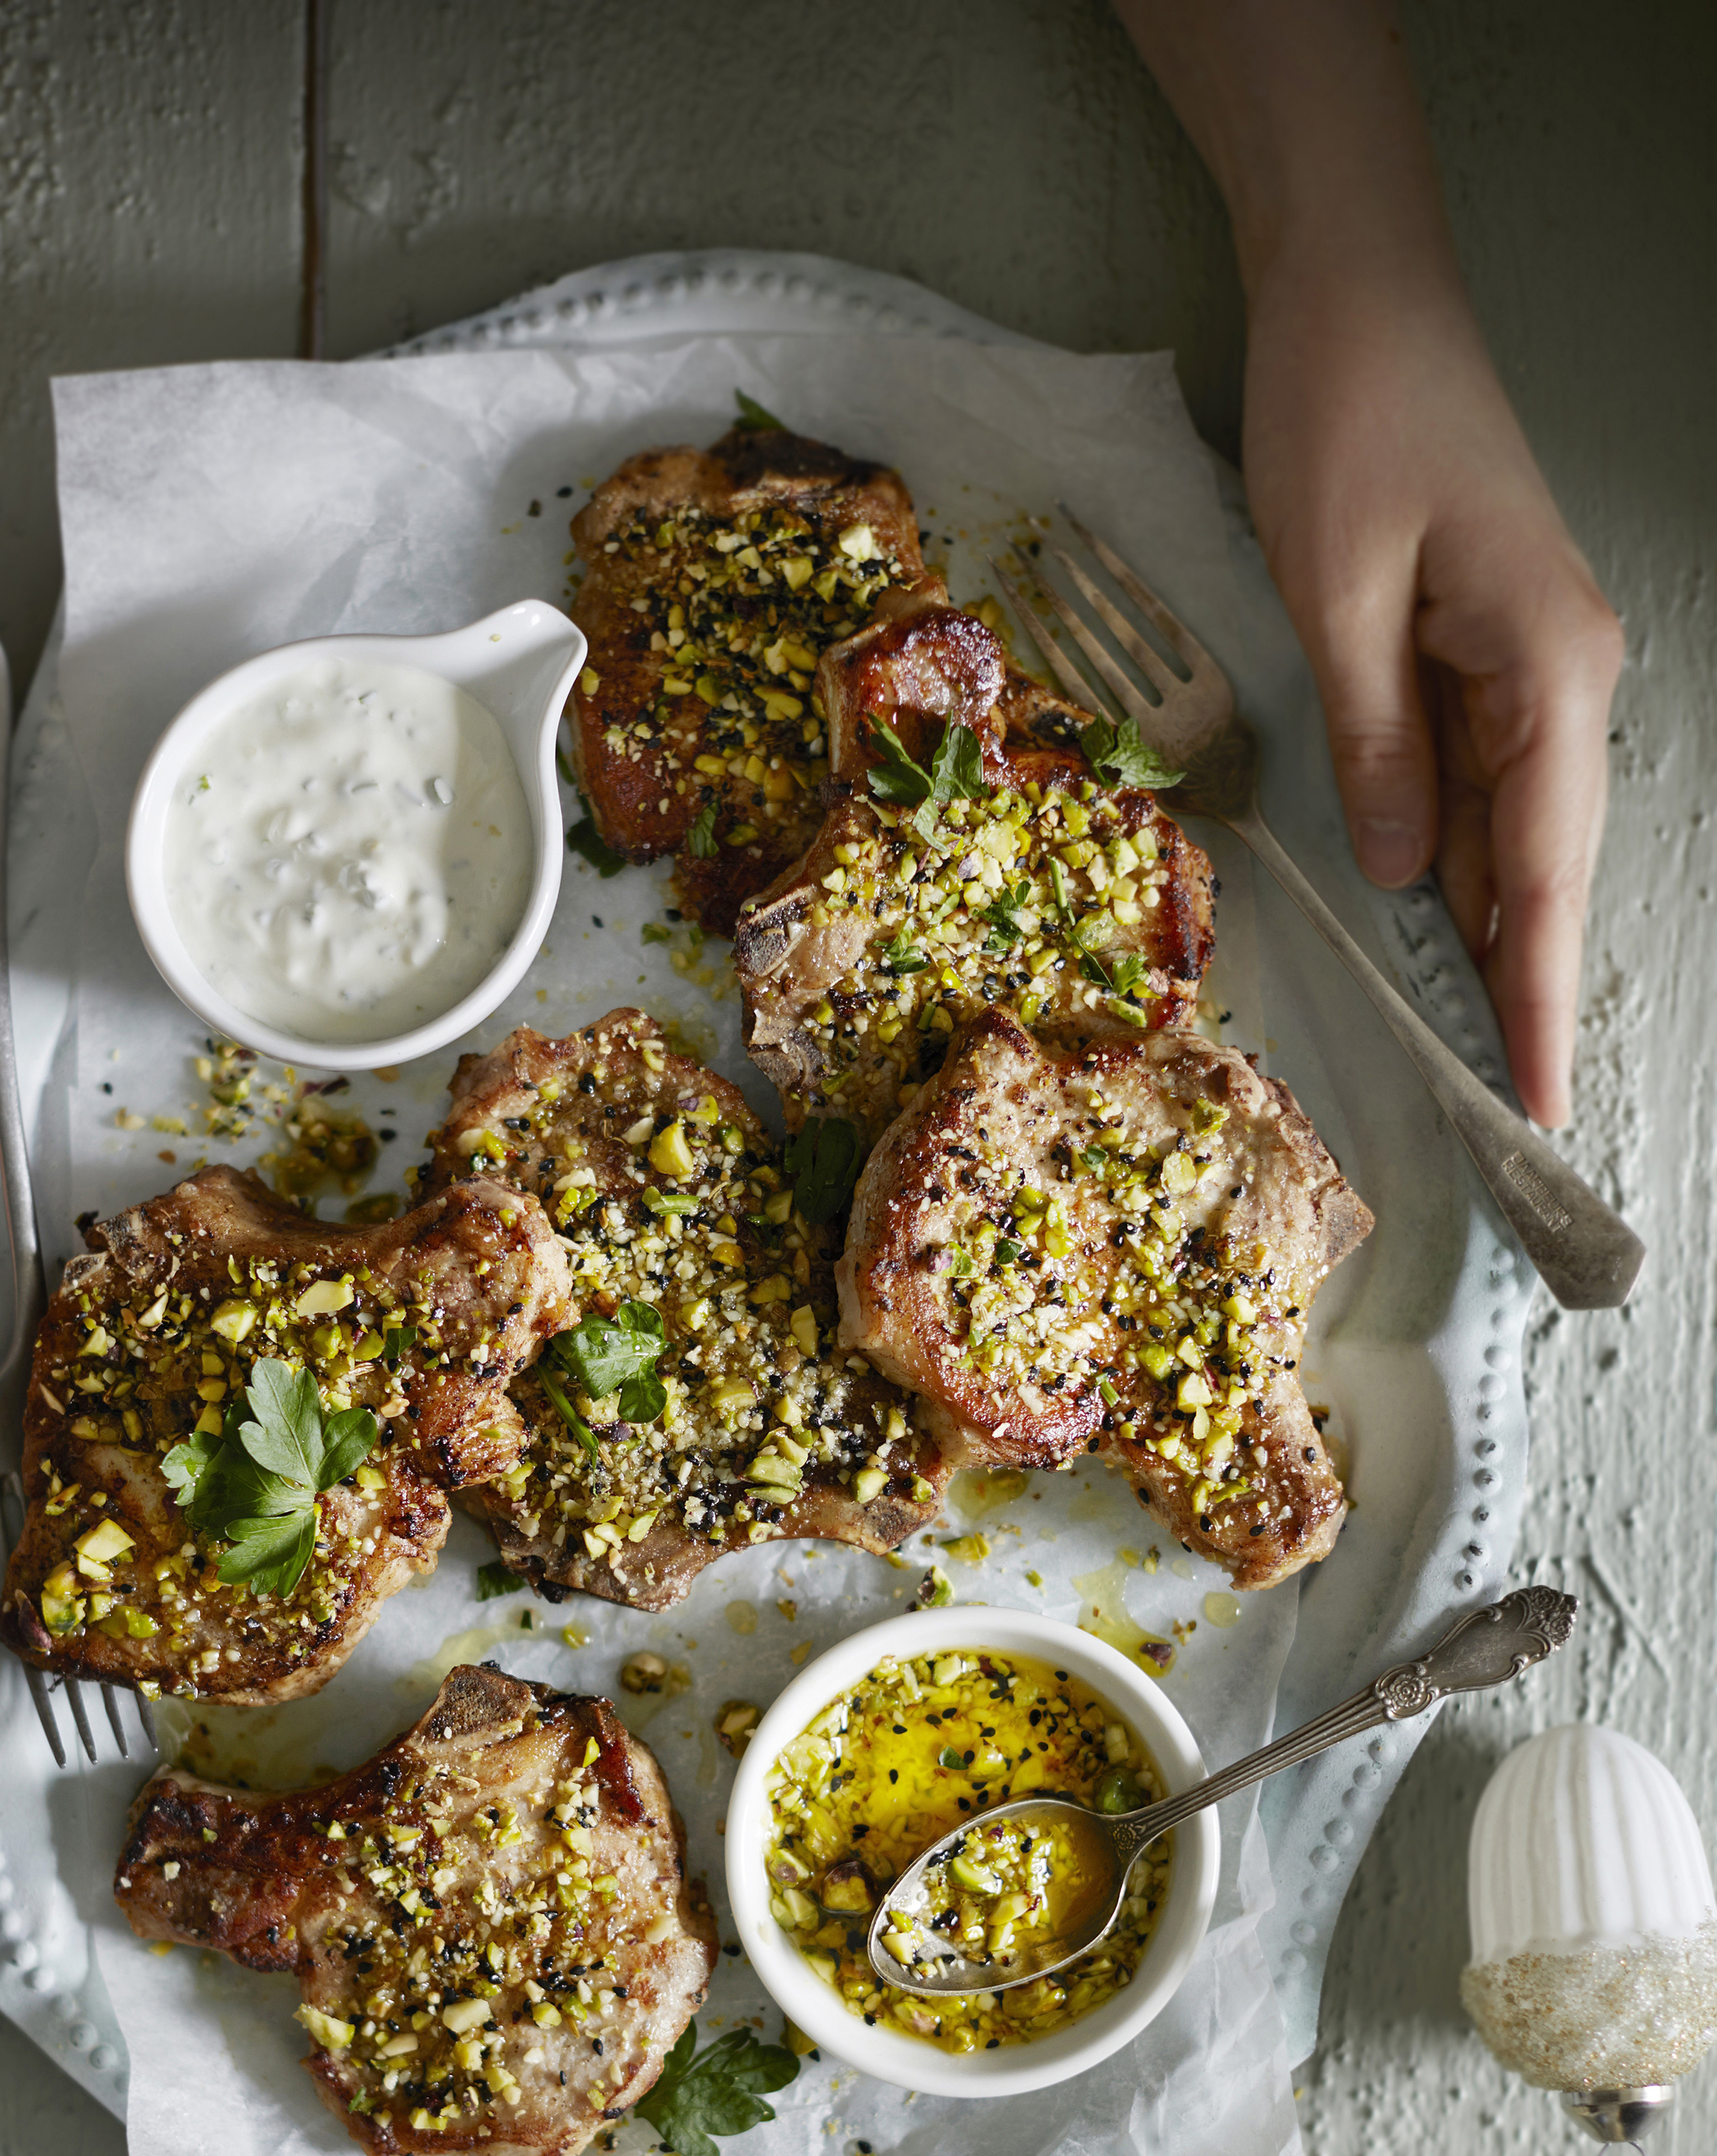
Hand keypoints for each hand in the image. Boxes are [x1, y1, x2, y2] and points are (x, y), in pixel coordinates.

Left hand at [1241, 272, 1621, 1128]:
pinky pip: (1479, 782)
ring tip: (1479, 1057)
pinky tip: (1440, 928)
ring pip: (1512, 834)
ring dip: (1492, 936)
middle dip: (1525, 994)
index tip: (1543, 1105)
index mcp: (1545, 667)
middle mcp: (1562, 676)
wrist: (1359, 291)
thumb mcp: (1337, 595)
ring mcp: (1531, 664)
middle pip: (1543, 870)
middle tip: (1511, 1120)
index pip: (1545, 874)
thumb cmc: (1349, 416)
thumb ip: (1375, 746)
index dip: (1540, 1000)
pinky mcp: (1486, 649)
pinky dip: (1461, 859)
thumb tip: (1407, 873)